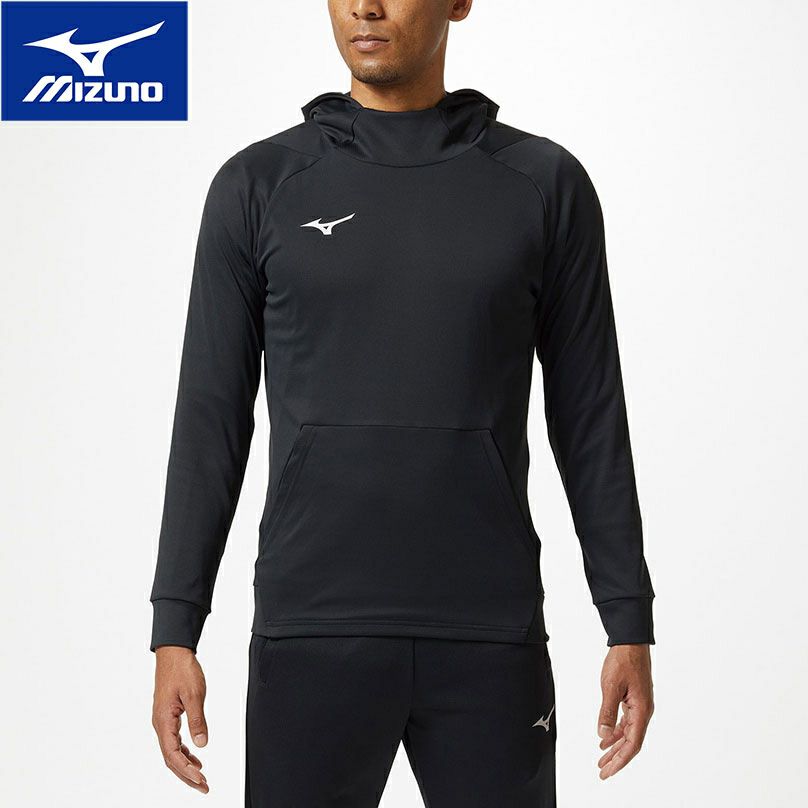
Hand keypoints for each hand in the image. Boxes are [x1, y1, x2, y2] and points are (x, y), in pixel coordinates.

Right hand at [152, 646, 209, 792]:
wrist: (174, 653)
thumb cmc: (182, 670)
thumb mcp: (194, 694)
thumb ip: (197, 720)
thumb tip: (202, 744)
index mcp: (163, 721)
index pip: (173, 755)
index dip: (187, 771)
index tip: (202, 780)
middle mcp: (160, 724)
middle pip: (171, 759)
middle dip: (187, 776)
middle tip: (204, 787)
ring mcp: (163, 721)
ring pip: (172, 751)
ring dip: (186, 766)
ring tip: (201, 777)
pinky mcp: (168, 716)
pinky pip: (174, 741)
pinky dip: (184, 752)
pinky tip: (195, 757)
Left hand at [596, 643, 653, 779]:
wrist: (630, 642)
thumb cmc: (623, 661)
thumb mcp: (610, 687)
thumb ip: (607, 712)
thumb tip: (603, 735)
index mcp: (642, 711)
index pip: (632, 744)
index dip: (620, 761)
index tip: (608, 771)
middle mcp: (643, 711)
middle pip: (630, 743)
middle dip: (616, 759)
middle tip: (602, 771)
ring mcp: (639, 706)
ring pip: (628, 734)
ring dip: (615, 746)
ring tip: (602, 759)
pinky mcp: (634, 699)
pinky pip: (625, 722)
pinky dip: (615, 732)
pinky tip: (605, 738)